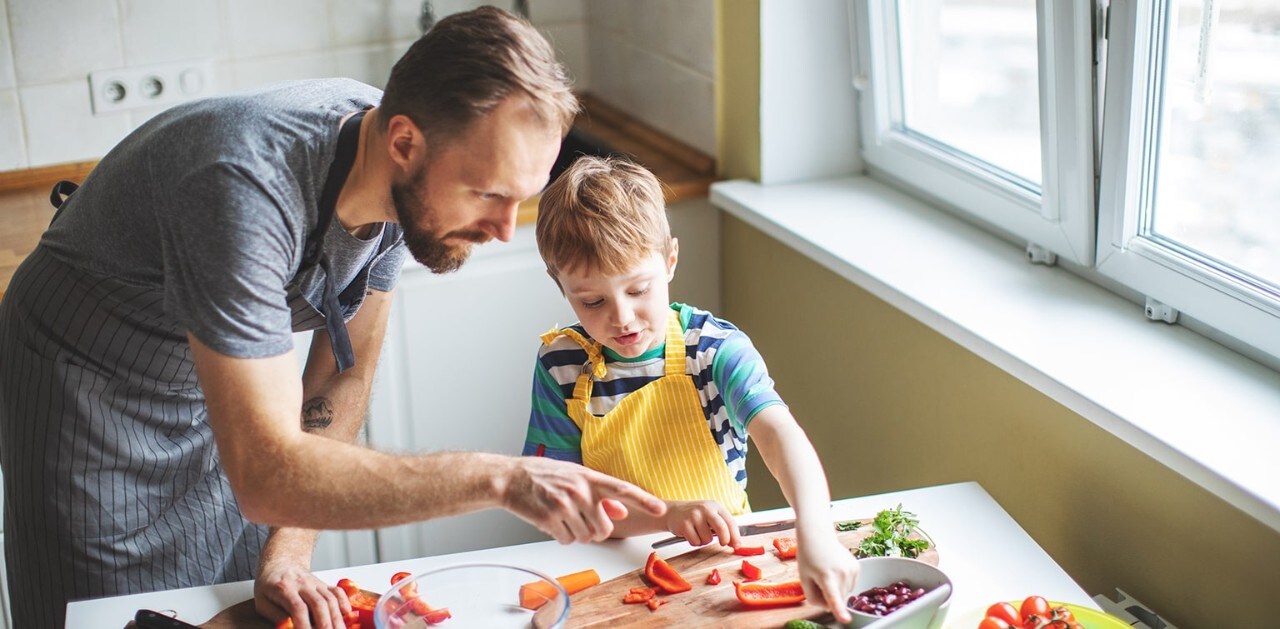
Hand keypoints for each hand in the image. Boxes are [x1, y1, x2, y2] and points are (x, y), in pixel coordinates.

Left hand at [254, 561, 350, 628]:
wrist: (279, 564)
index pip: (298, 608)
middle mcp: (303, 584)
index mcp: (284, 588)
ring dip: (336, 617)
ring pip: (330, 598)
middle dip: (325, 623)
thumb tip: (288, 628)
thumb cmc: (269, 586)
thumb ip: (276, 616)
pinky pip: (337, 592)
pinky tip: (346, 614)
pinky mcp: (324, 584)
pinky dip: (344, 603)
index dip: (304, 624)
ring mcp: (315, 583)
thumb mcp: (263, 603)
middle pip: (319, 603)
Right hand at [502, 456, 666, 542]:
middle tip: (581, 520)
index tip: (660, 509)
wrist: (510, 478)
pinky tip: (552, 521)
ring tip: (563, 517)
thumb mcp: (575, 477)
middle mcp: (579, 490)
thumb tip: (622, 511)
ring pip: (585, 537)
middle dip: (595, 531)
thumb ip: (601, 494)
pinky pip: (566, 540)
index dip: (643, 500)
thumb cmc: (544, 476)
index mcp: (589, 477)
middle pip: (604, 528)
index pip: (622, 489)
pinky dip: (561, 536)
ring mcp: (564, 505)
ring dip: (576, 533)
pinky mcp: (549, 519)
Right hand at [662, 500, 739, 547]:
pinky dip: (694, 542)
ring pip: (707, 539)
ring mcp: (694, 516)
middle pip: (721, 528)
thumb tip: (735, 543)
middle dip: (725, 539)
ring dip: (704, 541)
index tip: (737, 545)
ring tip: (698, 533)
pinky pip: (695, 542)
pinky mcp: (684, 524)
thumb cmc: (695, 515)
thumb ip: (723, 526)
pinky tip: (690, 534)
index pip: (730, 522)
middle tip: (723, 544)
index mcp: (715, 506)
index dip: (735, 536)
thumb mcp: (710, 515)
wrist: (672, 511)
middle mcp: (705, 509)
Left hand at [796, 529, 858, 623]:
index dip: (839, 610)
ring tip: (827, 573)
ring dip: (837, 589)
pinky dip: (843, 583)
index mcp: (826, 576)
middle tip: (819, 580)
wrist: (818, 535)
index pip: (834, 597)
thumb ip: (814, 598)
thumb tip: (829, 608)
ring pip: (846, 593)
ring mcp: (852, 570)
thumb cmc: (808, 557)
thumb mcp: (804, 579)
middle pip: (839, 599)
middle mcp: (842, 573)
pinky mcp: (857, 567)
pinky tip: (835, 571)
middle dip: (829, 596)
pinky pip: (851, 585)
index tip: (846, 620)